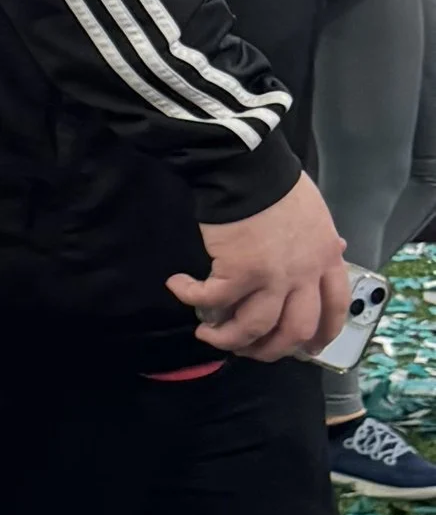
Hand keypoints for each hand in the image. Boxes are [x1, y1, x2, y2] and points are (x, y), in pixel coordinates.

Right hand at [167, 169, 349, 360]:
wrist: (246, 166)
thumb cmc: (276, 181)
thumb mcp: (314, 212)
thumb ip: (321, 238)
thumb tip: (334, 248)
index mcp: (326, 259)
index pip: (335, 308)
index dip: (322, 333)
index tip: (307, 346)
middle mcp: (303, 276)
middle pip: (293, 330)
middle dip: (268, 348)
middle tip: (247, 348)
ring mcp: (272, 277)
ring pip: (254, 327)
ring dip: (228, 338)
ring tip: (207, 334)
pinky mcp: (237, 271)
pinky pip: (212, 299)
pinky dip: (191, 297)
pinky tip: (179, 287)